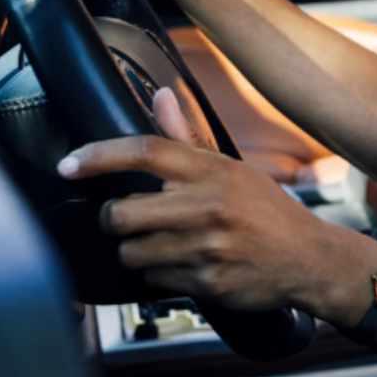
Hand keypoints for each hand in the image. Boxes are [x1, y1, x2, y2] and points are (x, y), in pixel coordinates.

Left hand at [56, 88, 334, 313]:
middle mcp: (208, 205)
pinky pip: (155, 282)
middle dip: (116, 219)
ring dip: (137, 251)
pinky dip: (160, 276)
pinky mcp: (208, 282)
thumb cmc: (265, 209)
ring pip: (132, 253)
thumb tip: (161, 94)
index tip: (69, 164)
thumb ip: (188, 135)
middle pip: (122, 213)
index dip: (101, 155)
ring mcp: (207, 246)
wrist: (307, 257)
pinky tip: (184, 265)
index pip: (147, 151)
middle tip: (129, 217)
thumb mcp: (232, 168)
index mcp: (213, 170)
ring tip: (162, 245)